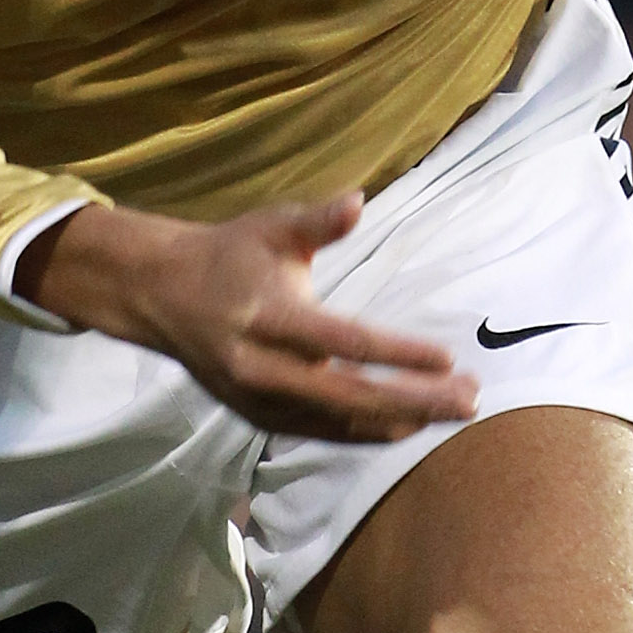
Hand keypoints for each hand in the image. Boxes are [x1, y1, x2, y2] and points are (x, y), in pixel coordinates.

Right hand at [15, 195, 479, 440]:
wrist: (161, 294)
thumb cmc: (230, 253)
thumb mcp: (271, 227)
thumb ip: (318, 221)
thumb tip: (358, 200)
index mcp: (269, 315)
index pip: (346, 342)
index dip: (399, 354)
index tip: (448, 358)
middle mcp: (261, 366)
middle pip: (350, 395)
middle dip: (415, 401)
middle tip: (471, 398)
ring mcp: (257, 399)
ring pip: (338, 422)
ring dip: (399, 420)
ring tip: (453, 411)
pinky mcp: (255, 417)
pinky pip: (320, 432)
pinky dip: (365, 431)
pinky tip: (407, 426)